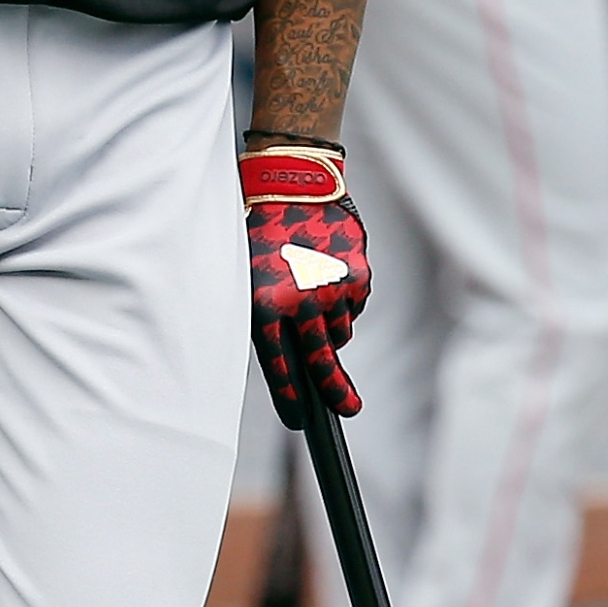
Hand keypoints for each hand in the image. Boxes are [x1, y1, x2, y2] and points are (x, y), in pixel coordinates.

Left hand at [242, 147, 370, 427]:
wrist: (293, 185)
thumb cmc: (261, 235)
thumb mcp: (249, 278)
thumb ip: (268, 318)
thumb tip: (291, 363)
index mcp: (266, 305)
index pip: (280, 365)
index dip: (289, 396)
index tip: (299, 421)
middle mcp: (301, 301)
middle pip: (322, 361)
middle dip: (336, 392)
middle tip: (350, 410)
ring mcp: (333, 289)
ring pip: (340, 332)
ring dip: (331, 328)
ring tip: (314, 297)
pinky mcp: (358, 276)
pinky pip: (355, 306)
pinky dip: (345, 302)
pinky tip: (329, 276)